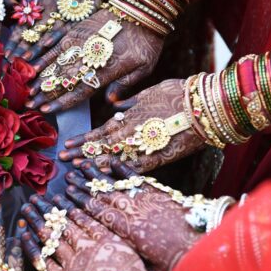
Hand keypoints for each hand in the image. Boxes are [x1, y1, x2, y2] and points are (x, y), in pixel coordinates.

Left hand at [5, 0, 112, 60]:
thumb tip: (17, 9)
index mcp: (39, 1)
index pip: (23, 24)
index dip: (13, 39)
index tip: (5, 51)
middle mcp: (49, 8)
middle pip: (32, 32)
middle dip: (21, 48)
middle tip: (11, 61)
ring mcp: (64, 12)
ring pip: (46, 33)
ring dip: (36, 48)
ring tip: (25, 61)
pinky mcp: (79, 13)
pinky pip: (66, 27)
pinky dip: (55, 36)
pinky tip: (46, 47)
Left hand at [21, 193, 152, 270]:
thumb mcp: (134, 260)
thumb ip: (121, 246)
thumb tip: (117, 239)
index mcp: (106, 240)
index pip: (86, 219)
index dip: (72, 207)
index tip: (61, 196)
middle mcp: (87, 247)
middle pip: (65, 225)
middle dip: (50, 210)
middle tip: (37, 199)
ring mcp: (72, 263)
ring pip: (52, 238)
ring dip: (39, 223)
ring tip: (28, 211)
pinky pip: (44, 261)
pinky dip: (34, 248)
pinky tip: (26, 236)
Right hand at [26, 9, 162, 113]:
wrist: (144, 7)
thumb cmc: (147, 40)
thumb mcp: (145, 67)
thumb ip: (125, 85)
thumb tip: (109, 102)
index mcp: (107, 70)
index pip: (80, 90)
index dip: (62, 102)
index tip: (46, 111)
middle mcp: (90, 57)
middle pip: (63, 79)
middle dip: (45, 93)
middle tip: (29, 102)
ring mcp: (81, 41)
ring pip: (56, 62)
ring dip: (40, 76)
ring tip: (26, 87)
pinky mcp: (77, 28)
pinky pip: (56, 42)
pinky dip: (43, 53)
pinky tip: (32, 62)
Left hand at [61, 79, 203, 173]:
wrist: (206, 105)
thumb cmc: (179, 93)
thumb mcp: (149, 91)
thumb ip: (129, 101)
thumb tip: (113, 104)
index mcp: (129, 116)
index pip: (99, 131)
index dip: (82, 139)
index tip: (67, 145)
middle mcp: (133, 132)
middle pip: (102, 146)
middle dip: (82, 154)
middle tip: (63, 160)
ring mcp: (145, 146)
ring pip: (114, 159)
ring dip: (96, 165)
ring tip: (78, 171)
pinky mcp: (161, 157)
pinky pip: (137, 168)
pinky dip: (121, 173)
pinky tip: (107, 179)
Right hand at [64, 161, 200, 270]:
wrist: (204, 251)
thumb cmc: (174, 265)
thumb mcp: (146, 267)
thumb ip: (127, 255)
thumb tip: (113, 253)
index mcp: (126, 231)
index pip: (97, 214)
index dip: (80, 204)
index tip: (66, 195)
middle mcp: (133, 212)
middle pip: (102, 196)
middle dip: (83, 187)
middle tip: (68, 177)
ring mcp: (146, 200)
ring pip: (117, 185)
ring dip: (98, 175)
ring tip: (83, 164)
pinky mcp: (160, 194)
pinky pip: (139, 178)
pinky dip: (125, 169)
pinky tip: (112, 160)